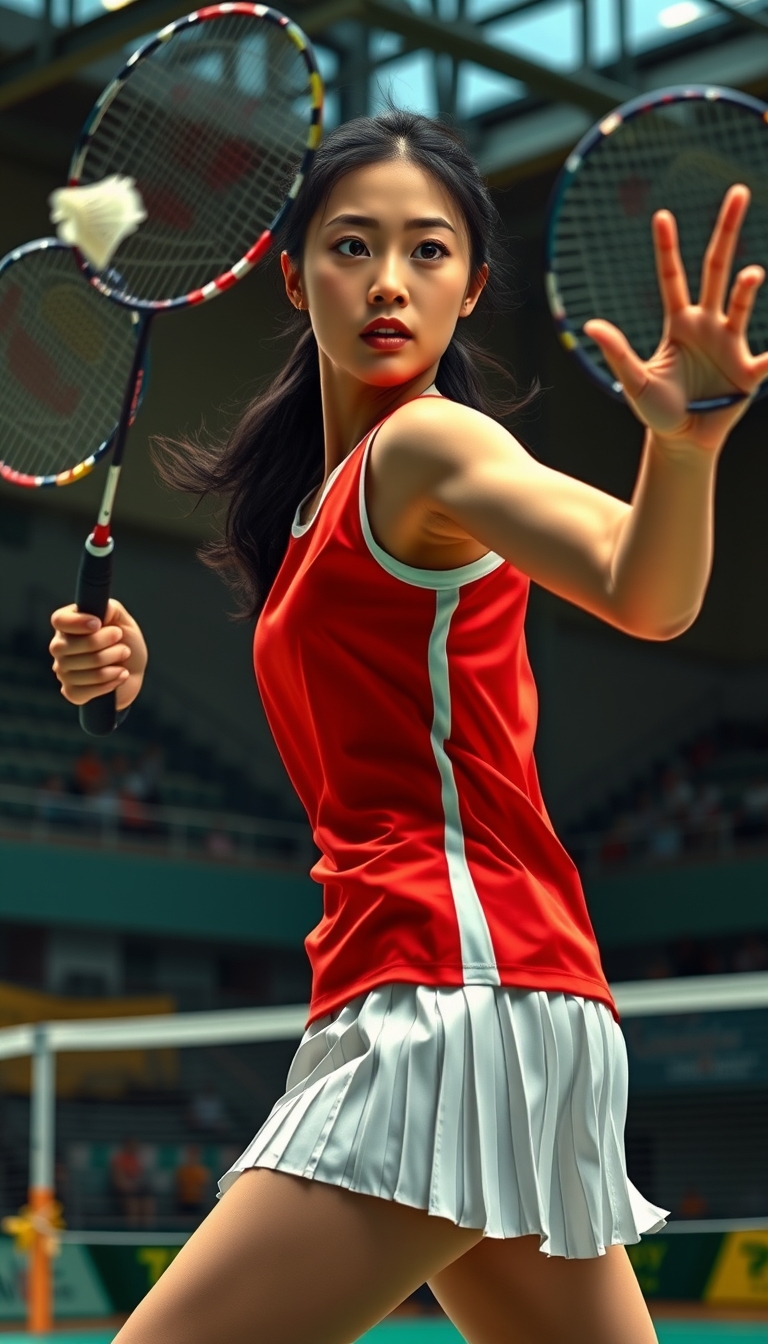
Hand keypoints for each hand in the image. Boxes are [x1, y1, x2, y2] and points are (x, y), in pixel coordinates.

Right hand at [49, 600, 147, 709]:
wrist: (134, 671)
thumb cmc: (125, 642)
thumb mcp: (122, 620)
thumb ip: (110, 609)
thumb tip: (100, 610)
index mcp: (69, 625)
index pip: (59, 620)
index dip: (77, 622)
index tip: (98, 623)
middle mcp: (59, 647)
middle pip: (70, 646)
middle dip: (103, 643)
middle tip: (123, 643)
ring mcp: (63, 671)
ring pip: (83, 669)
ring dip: (112, 661)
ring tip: (125, 656)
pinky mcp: (71, 692)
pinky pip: (86, 690)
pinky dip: (110, 682)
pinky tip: (121, 674)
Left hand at [584, 184, 767, 452]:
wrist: (682, 441)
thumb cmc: (657, 411)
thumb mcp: (634, 382)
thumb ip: (618, 353)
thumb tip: (590, 325)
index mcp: (680, 324)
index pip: (672, 278)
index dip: (667, 248)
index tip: (661, 215)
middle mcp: (708, 325)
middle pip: (717, 269)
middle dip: (727, 231)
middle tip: (738, 191)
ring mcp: (731, 345)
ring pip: (741, 306)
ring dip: (746, 289)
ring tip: (751, 274)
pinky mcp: (748, 374)